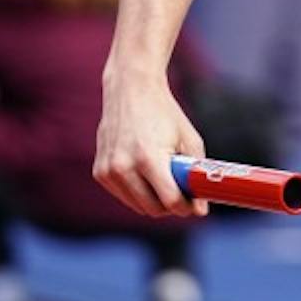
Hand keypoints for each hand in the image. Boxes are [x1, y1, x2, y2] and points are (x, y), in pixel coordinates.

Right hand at [93, 77, 207, 217]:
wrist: (130, 89)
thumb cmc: (165, 113)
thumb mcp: (189, 139)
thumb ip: (195, 175)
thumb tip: (200, 211)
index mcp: (149, 158)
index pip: (170, 201)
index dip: (186, 206)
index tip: (194, 204)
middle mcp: (124, 167)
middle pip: (154, 209)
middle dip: (171, 205)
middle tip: (182, 191)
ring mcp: (108, 171)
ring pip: (138, 207)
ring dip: (154, 200)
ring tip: (164, 177)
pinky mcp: (100, 173)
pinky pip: (124, 197)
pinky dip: (138, 192)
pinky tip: (145, 171)